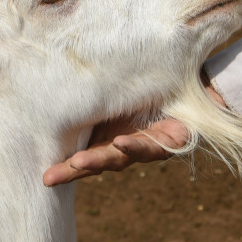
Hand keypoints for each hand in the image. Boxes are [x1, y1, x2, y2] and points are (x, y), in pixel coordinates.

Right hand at [42, 81, 226, 186]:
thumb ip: (97, 81)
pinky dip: (135, 145)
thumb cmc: (155, 75)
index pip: (84, 150)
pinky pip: (151, 146)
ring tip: (79, 164)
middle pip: (97, 161)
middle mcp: (127, 142)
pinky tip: (120, 142)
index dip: (65, 162)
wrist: (199, 76)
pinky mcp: (173, 142)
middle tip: (49, 178)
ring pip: (120, 158)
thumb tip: (55, 64)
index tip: (43, 172)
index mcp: (110, 131)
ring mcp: (149, 144)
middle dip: (73, 170)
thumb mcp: (121, 79)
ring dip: (99, 161)